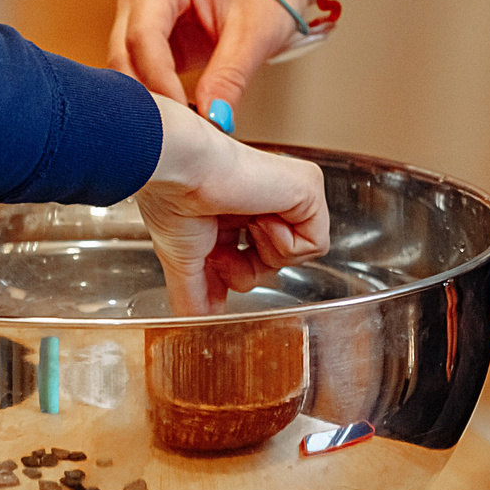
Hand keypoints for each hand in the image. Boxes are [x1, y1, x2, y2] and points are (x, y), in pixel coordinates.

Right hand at [109, 0, 312, 115]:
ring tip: (181, 126)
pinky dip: (155, 95)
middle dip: (147, 94)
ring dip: (148, 98)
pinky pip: (138, 72)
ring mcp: (138, 13)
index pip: (143, 37)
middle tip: (179, 131)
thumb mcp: (254, 33)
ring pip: (124, 67)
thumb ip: (228, 78)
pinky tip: (178, 115)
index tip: (184, 118)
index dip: (159, 81)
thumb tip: (212, 120)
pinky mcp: (147, 36)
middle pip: (123, 53)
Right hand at [136, 100, 329, 313]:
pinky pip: (316, 245)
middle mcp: (263, 198)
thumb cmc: (173, 195)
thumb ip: (196, 293)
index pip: (249, 259)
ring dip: (263, 252)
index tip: (208, 259)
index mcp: (234, 208)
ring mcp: (290, 192)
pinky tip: (260, 217)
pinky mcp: (310, 189)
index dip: (229, 272)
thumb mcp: (182, 259)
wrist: (180, 170)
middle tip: (222, 248)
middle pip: (274, 263)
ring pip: (297, 256)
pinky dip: (283, 243)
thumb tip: (203, 320)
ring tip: (243, 222)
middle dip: (246, 268)